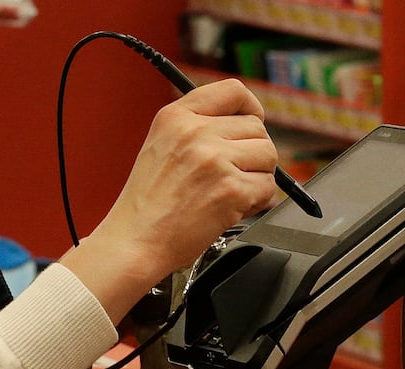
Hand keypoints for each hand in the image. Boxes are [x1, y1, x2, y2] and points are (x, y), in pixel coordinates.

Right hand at [60, 79, 277, 322]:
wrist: (136, 240)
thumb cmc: (149, 203)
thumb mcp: (161, 145)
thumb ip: (198, 128)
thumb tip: (247, 124)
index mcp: (176, 117)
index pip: (232, 91)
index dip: (251, 107)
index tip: (253, 120)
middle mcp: (196, 133)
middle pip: (257, 128)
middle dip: (253, 154)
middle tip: (233, 174)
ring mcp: (215, 160)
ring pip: (268, 155)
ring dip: (258, 176)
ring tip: (231, 191)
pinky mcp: (231, 190)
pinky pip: (267, 187)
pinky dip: (257, 201)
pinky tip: (232, 208)